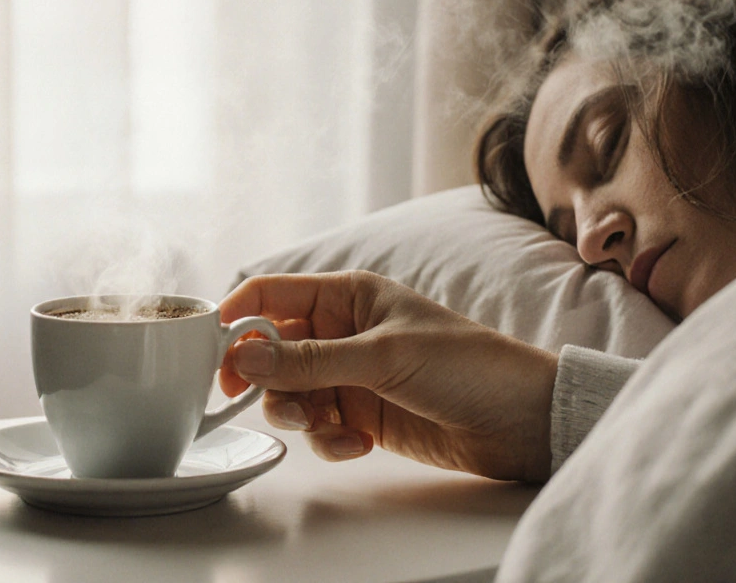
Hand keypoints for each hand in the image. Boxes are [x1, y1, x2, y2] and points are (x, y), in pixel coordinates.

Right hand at [219, 271, 556, 481]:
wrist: (522, 420)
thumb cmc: (467, 365)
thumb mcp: (384, 356)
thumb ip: (311, 359)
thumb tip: (247, 355)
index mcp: (348, 295)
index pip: (271, 293)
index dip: (237, 317)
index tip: (212, 351)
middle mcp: (342, 332)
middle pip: (271, 349)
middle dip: (265, 378)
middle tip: (259, 398)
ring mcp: (350, 375)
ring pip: (290, 393)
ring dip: (297, 413)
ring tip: (325, 424)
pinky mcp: (361, 415)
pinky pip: (319, 427)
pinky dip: (328, 439)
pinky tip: (360, 443)